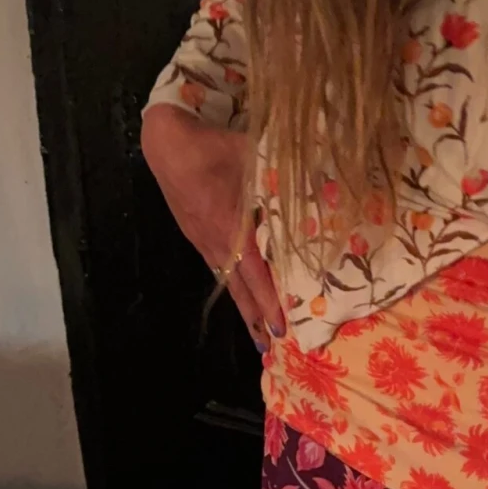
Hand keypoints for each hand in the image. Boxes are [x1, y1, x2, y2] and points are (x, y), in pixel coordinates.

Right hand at [139, 104, 284, 341]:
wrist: (166, 141)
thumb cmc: (212, 147)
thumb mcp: (252, 156)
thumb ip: (282, 172)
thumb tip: (321, 178)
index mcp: (232, 229)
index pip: (255, 275)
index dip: (269, 302)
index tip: (282, 328)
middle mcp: (217, 242)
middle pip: (240, 290)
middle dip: (255, 319)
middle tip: (270, 347)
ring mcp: (204, 240)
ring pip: (228, 281)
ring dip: (243, 308)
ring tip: (257, 332)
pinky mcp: (196, 233)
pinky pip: (218, 267)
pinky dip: (232, 285)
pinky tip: (239, 291)